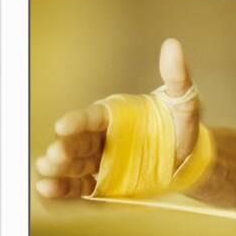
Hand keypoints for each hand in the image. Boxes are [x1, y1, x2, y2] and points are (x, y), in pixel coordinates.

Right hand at [36, 38, 199, 197]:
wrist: (189, 158)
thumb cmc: (181, 126)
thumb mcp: (183, 101)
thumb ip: (176, 77)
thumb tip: (172, 46)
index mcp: (114, 115)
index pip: (92, 117)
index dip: (77, 121)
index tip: (62, 126)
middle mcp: (103, 137)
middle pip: (79, 141)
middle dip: (65, 147)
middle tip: (54, 155)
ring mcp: (102, 161)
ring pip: (76, 164)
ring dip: (60, 169)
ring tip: (46, 173)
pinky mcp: (104, 183)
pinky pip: (82, 186)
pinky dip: (66, 189)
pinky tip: (48, 189)